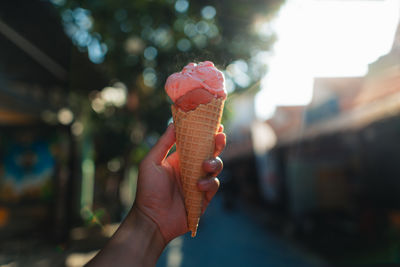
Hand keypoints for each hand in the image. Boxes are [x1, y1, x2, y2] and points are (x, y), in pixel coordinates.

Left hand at [134, 123, 225, 242]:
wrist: (152, 219)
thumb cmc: (147, 190)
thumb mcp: (151, 162)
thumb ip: (164, 143)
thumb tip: (173, 123)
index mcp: (180, 159)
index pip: (196, 142)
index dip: (206, 133)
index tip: (214, 123)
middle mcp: (191, 169)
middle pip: (210, 152)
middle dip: (217, 143)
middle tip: (220, 136)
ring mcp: (199, 182)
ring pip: (216, 167)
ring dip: (214, 163)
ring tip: (205, 166)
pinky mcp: (204, 197)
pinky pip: (213, 185)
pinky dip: (209, 183)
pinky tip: (199, 186)